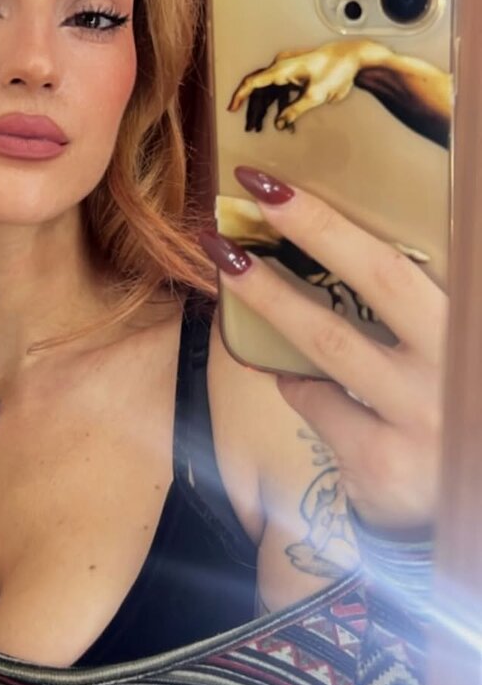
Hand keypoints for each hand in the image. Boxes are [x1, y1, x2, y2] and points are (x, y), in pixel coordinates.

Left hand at [200, 166, 445, 535]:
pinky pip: (317, 402)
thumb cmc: (450, 400)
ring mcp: (426, 417)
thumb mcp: (448, 343)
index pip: (404, 257)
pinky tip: (290, 374)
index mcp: (469, 321)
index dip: (334, 220)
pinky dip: (296, 382)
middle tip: (248, 193)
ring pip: (329, 343)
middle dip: (311, 229)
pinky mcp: (386, 463)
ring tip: (227, 265)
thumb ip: (417, 301)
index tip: (272, 184)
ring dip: (271, 300)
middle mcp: (460, 363)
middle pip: (381, 280)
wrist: (469, 500)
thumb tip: (337, 238)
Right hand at [227, 39, 388, 132]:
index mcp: (283, 68)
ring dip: (265, 108)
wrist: (353, 57)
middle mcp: (281, 65)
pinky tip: (282, 120)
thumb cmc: (337, 70)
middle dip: (253, 109)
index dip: (240, 96)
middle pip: (259, 89)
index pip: (253, 82)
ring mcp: (288, 69)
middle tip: (250, 127)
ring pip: (268, 91)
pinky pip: (280, 90)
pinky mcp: (295, 74)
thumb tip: (279, 123)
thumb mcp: (316, 95)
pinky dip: (279, 104)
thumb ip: (295, 111)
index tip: (232, 109)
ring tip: (260, 127)